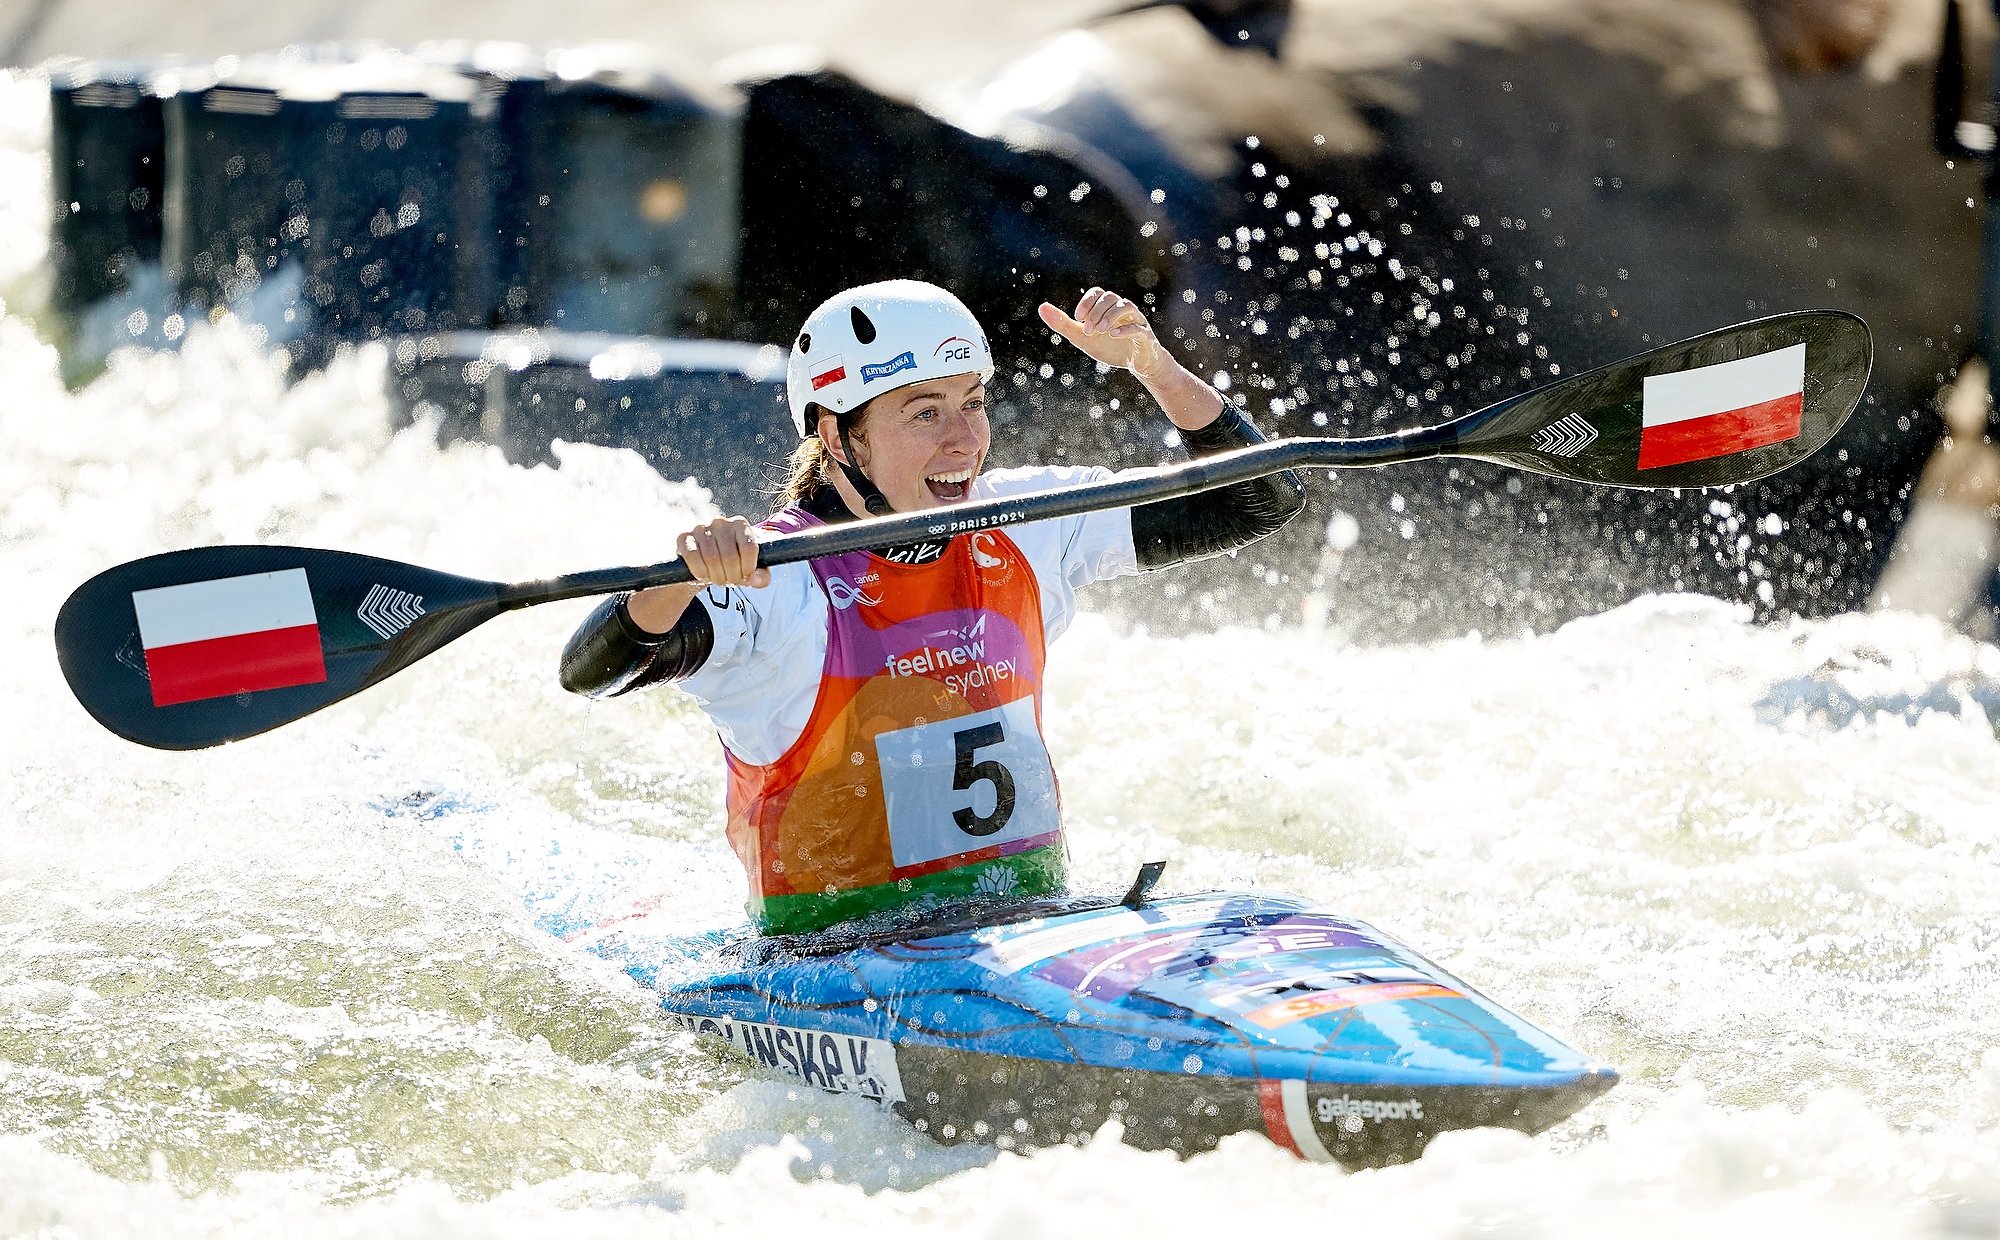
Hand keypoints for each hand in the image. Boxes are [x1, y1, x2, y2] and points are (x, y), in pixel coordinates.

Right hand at [676, 516, 768, 588]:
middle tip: (729, 580)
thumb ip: (761, 576)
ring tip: (717, 578)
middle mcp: (720, 522)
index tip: (745, 575)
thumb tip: (755, 579)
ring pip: (711, 558)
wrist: (704, 566)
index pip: (749, 548)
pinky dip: (699, 571)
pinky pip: (692, 557)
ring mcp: (700, 527)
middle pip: (730, 556)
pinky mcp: (684, 537)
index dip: (748, 568)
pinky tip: (702, 575)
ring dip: (715, 576)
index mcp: (740, 524)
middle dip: (731, 576)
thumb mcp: (750, 572)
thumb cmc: (731, 565)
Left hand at [1038, 287, 1167, 380]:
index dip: (1087, 302)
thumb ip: (1062, 323)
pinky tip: (1113, 335)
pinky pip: (1139, 327)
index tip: (1078, 318)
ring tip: (1100, 331)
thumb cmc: (1109, 346)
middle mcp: (1123, 309)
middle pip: (1110, 297)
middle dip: (1096, 313)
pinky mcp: (1146, 335)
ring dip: (1110, 316)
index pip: (1098, 292)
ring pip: (1126, 306)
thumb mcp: (1081, 337)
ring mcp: (1136, 320)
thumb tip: (1041, 307)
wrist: (1136, 364)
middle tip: (1087, 331)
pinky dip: (1126, 329)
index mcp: (1108, 307)